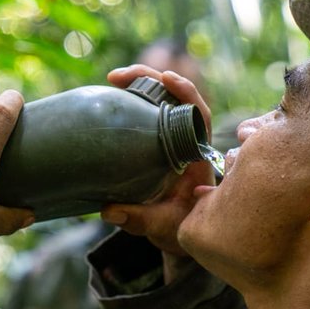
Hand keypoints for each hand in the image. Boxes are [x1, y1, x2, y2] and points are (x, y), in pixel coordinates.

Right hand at [100, 65, 214, 259]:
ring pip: (160, 100)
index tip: (167, 78)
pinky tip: (112, 97)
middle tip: (117, 76)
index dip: (187, 94)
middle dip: (151, 79)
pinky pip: (146, 113)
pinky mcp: (153, 141)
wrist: (174, 232)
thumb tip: (110, 211)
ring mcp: (169, 138)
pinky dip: (132, 100)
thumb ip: (139, 219)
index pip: (199, 116)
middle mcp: (185, 140)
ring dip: (140, 84)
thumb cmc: (176, 227)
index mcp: (197, 155)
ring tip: (113, 79)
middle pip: (176, 97)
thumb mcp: (161, 226)